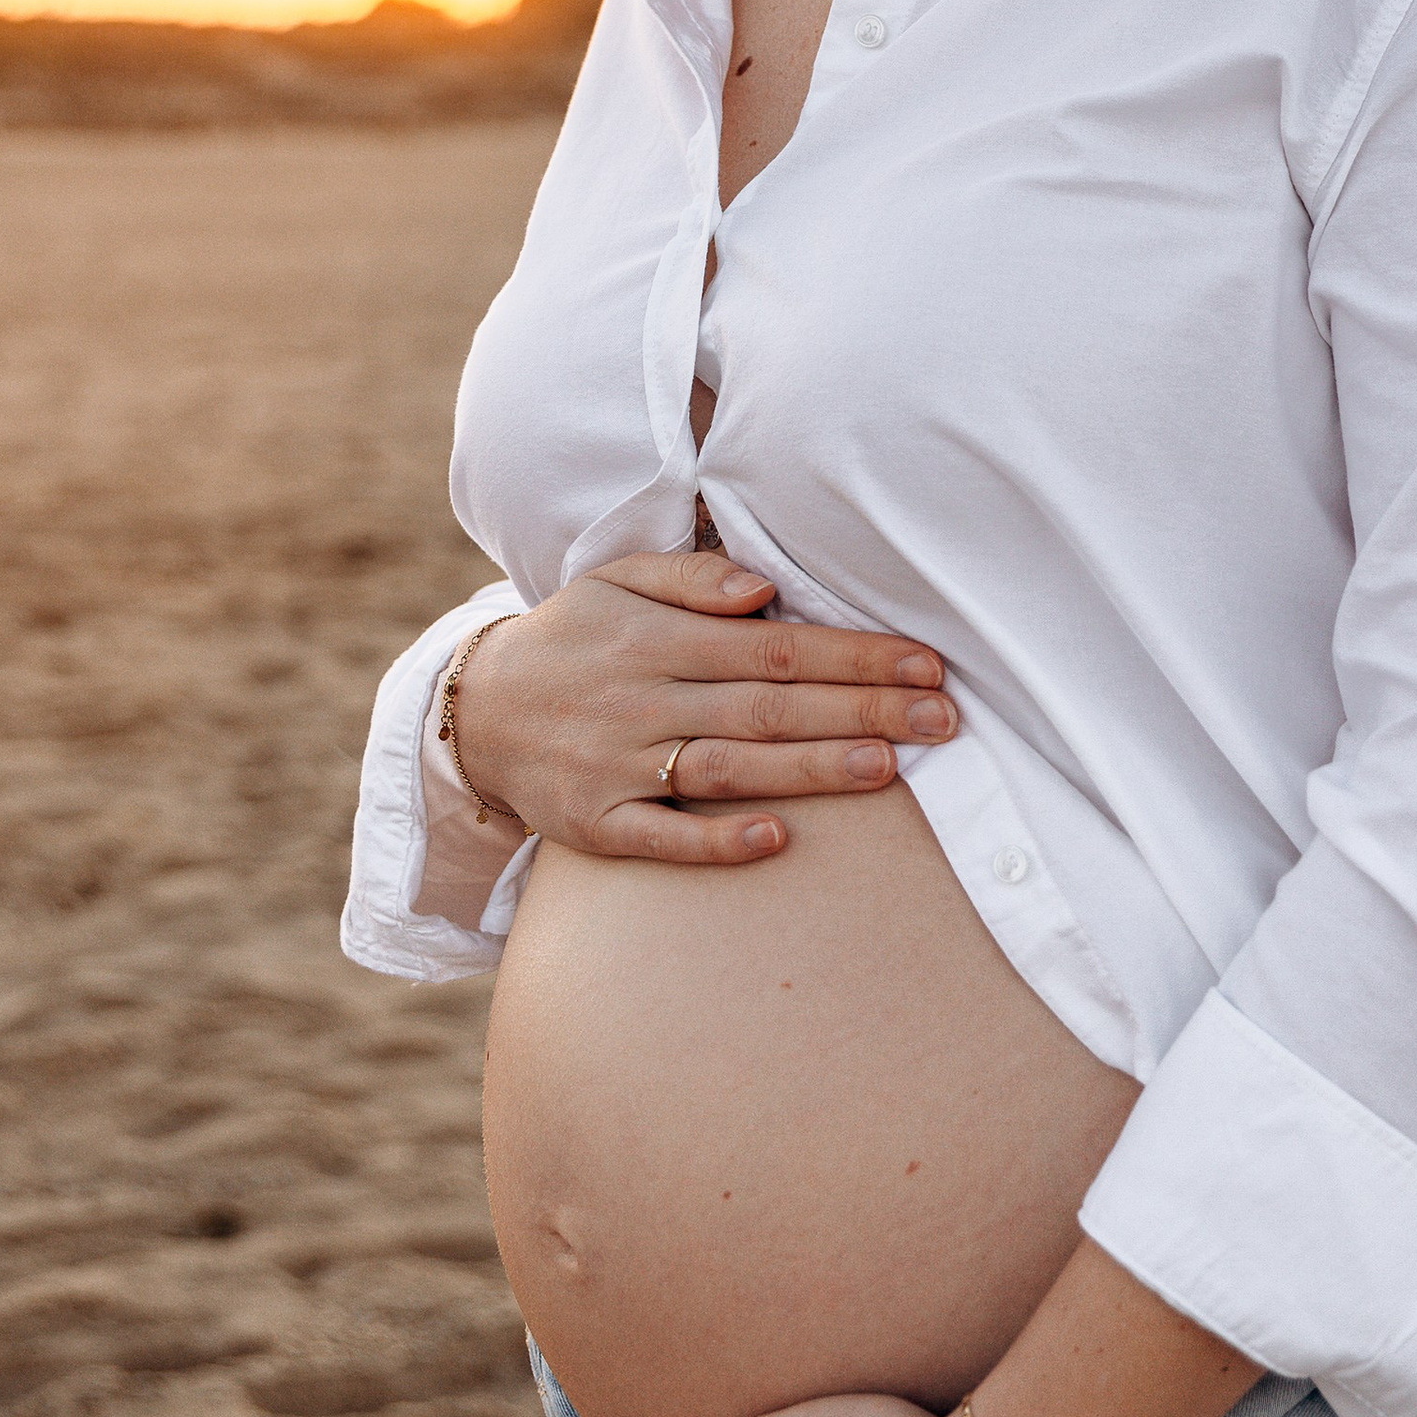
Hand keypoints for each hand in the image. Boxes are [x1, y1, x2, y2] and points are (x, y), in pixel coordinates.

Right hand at [454, 551, 956, 867]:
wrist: (474, 712)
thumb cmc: (573, 639)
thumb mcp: (617, 582)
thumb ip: (691, 577)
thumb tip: (766, 589)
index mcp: (655, 638)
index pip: (775, 647)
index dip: (853, 654)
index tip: (925, 664)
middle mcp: (640, 700)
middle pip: (768, 707)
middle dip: (861, 709)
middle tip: (942, 719)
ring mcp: (616, 766)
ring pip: (727, 767)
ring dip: (809, 769)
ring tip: (886, 766)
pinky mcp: (594, 825)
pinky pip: (661, 838)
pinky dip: (716, 839)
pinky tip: (775, 837)